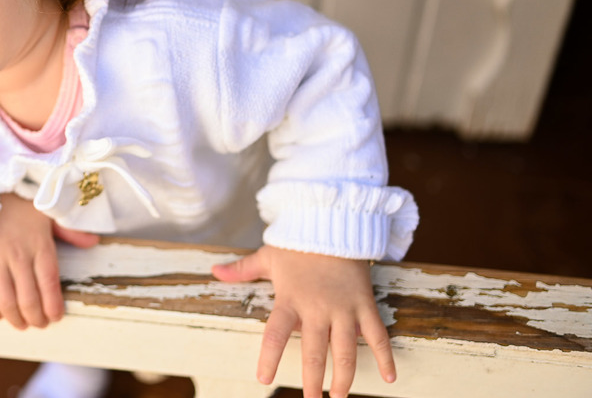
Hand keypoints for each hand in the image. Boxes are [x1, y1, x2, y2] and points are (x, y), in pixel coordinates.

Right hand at [0, 194, 98, 329]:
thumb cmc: (18, 204)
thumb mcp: (47, 212)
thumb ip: (70, 230)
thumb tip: (93, 242)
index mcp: (39, 244)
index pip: (50, 283)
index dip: (53, 306)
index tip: (56, 317)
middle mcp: (18, 254)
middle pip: (29, 299)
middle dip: (36, 319)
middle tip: (39, 324)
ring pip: (7, 301)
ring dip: (15, 319)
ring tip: (21, 323)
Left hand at [211, 246, 394, 397]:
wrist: (334, 223)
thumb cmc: (298, 244)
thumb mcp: (268, 256)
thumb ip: (243, 270)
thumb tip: (214, 272)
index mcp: (290, 299)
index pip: (275, 334)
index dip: (269, 357)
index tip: (264, 380)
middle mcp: (317, 308)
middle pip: (314, 351)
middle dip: (312, 380)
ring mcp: (343, 308)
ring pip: (345, 350)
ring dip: (343, 377)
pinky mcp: (365, 304)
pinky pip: (377, 334)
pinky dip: (385, 356)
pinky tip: (390, 378)